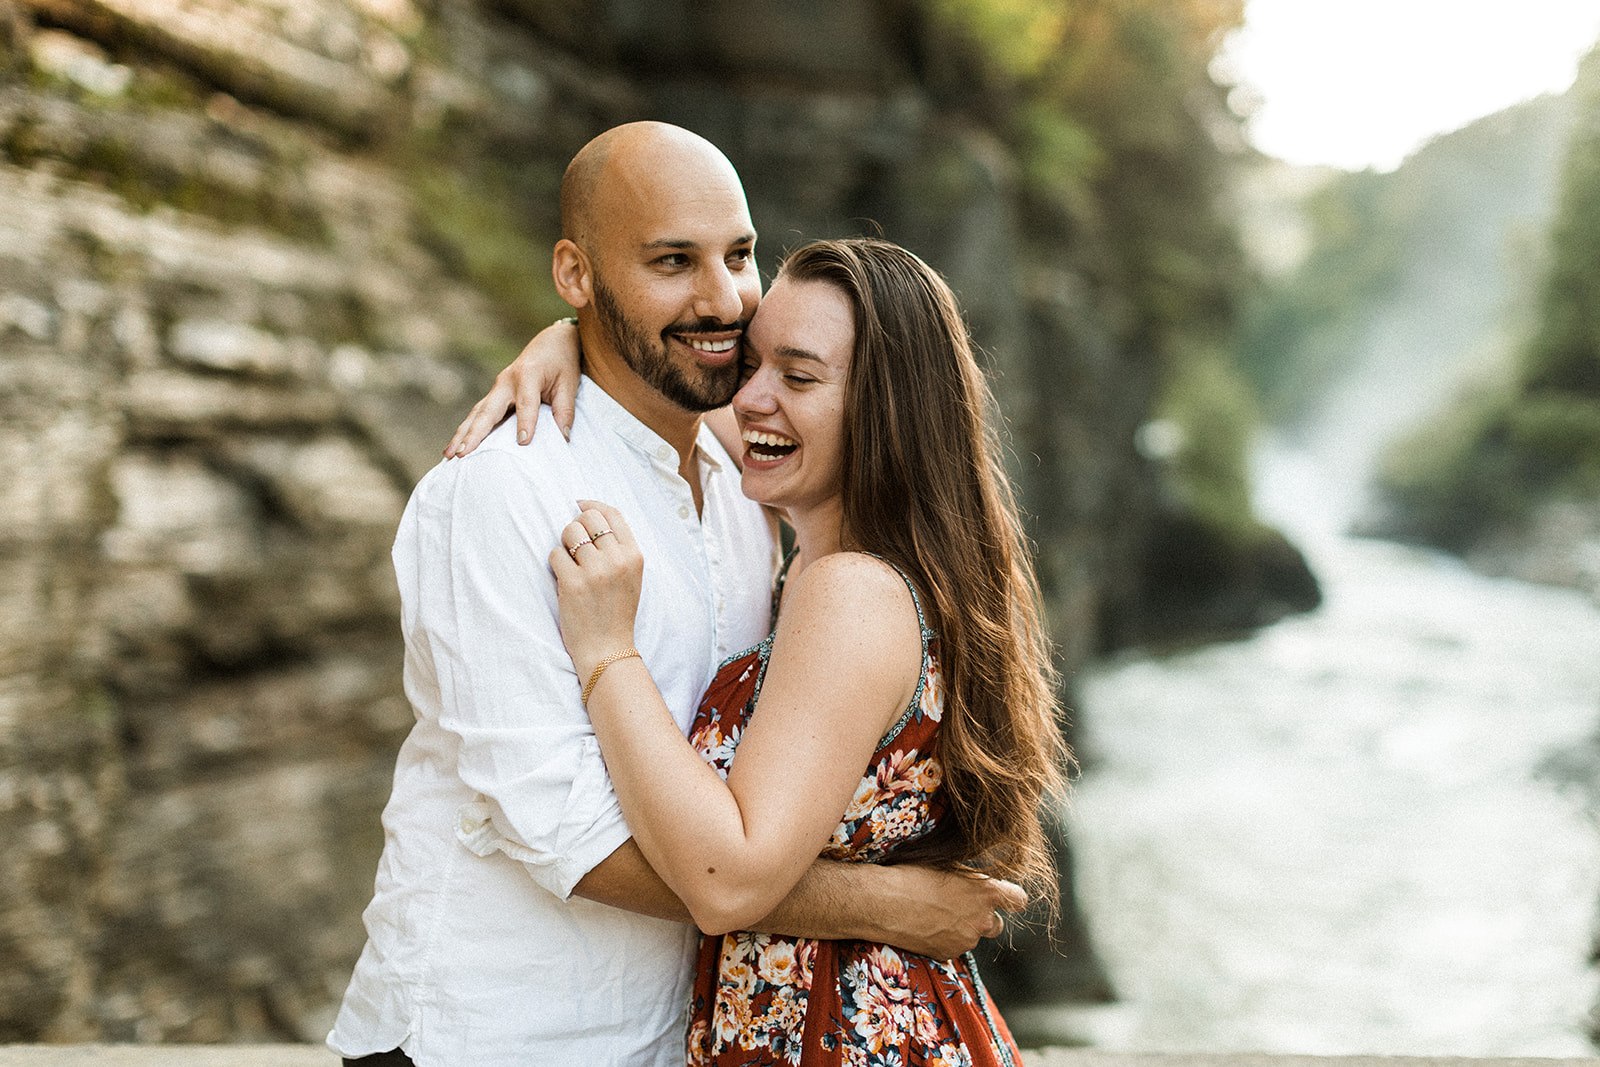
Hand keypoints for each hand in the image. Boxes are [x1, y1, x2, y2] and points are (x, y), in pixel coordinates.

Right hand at [445, 319, 580, 457]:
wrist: (551, 343)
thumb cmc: (561, 363)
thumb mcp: (569, 383)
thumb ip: (565, 410)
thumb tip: (563, 437)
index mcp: (527, 375)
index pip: (526, 402)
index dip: (525, 422)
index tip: (523, 443)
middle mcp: (506, 381)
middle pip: (488, 410)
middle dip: (474, 433)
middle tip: (462, 453)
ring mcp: (497, 388)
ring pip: (477, 413)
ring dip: (462, 434)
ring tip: (449, 455)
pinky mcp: (494, 395)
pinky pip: (478, 414)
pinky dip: (466, 430)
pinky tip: (456, 447)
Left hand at [549, 501, 644, 676]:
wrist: (608, 649)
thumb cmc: (616, 612)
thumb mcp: (631, 577)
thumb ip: (619, 549)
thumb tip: (592, 515)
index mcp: (635, 556)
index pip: (613, 513)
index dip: (592, 505)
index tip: (579, 505)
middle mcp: (617, 560)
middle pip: (588, 517)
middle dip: (576, 525)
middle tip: (574, 544)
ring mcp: (595, 572)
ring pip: (569, 531)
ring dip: (564, 543)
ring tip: (570, 562)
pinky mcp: (573, 584)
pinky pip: (555, 554)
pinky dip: (555, 563)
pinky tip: (564, 578)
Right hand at [877, 867, 1026, 959]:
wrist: (884, 902)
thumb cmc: (914, 874)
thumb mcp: (949, 866)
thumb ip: (971, 879)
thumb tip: (978, 882)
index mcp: (987, 892)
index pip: (1018, 900)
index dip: (1010, 898)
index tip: (1001, 896)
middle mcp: (982, 920)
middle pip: (996, 923)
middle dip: (983, 916)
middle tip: (960, 906)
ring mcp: (966, 940)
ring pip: (973, 936)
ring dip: (962, 928)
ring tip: (935, 913)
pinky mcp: (948, 954)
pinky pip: (953, 946)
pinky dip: (944, 939)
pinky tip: (925, 926)